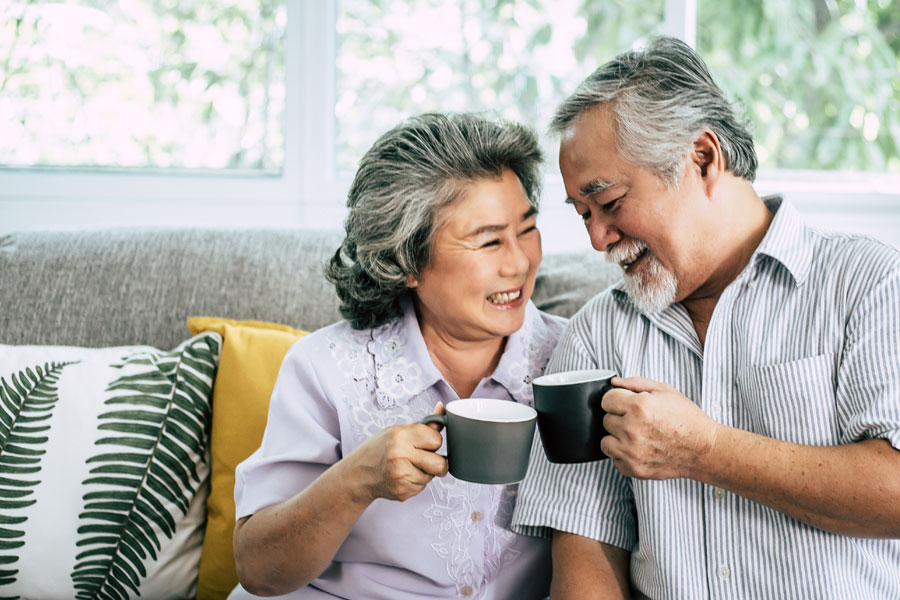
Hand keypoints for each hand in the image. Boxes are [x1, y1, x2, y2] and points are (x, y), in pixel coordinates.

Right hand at [347, 405, 448, 501]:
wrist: (357, 474)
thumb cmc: (378, 449)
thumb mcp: (398, 431)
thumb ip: (424, 425)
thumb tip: (442, 409)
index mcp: (400, 436)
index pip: (437, 439)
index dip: (433, 442)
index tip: (425, 443)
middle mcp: (400, 456)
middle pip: (440, 464)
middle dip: (437, 462)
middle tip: (424, 458)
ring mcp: (401, 476)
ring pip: (432, 477)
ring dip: (425, 472)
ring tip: (407, 466)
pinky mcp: (403, 492)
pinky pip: (422, 487)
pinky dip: (416, 482)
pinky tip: (402, 476)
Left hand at [600, 376, 718, 479]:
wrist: (705, 449)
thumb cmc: (688, 420)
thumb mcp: (665, 391)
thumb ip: (635, 383)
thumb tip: (613, 383)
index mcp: (639, 407)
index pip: (606, 400)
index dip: (617, 400)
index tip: (626, 404)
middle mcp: (632, 429)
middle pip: (606, 420)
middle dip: (619, 418)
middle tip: (638, 421)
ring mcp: (632, 451)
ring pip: (605, 441)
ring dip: (617, 438)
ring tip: (636, 435)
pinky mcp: (634, 469)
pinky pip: (615, 459)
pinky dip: (624, 455)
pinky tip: (640, 449)